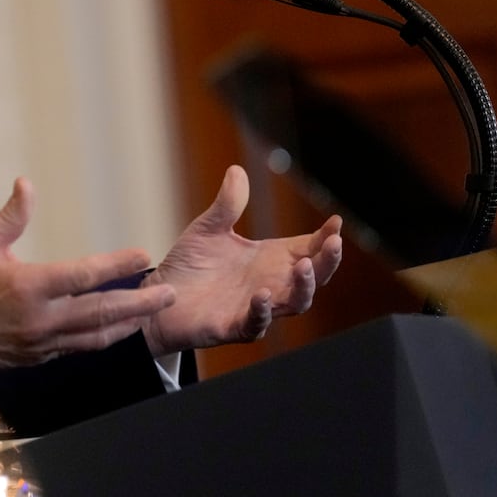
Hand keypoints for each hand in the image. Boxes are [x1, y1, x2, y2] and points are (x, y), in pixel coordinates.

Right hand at [0, 178, 175, 370]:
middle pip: (101, 312)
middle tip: (169, 294)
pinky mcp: (34, 358)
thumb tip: (27, 184)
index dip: (117, 265)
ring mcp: (38, 343)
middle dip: (140, 303)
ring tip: (151, 314)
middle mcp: (38, 319)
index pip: (84, 275)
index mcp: (27, 287)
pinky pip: (76, 349)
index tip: (142, 255)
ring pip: (94, 337)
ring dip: (127, 325)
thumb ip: (11, 216)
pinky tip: (115, 331)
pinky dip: (100, 339)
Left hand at [140, 165, 341, 354]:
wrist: (159, 295)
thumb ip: (227, 204)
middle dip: (327, 261)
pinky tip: (261, 294)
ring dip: (303, 286)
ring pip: (295, 303)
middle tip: (334, 243)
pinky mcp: (234, 327)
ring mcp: (256, 308)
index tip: (336, 222)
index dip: (325, 238)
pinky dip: (262, 311)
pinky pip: (256, 324)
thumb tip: (237, 169)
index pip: (309, 248)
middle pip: (313, 277)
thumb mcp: (209, 228)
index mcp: (270, 260)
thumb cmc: (190, 265)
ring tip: (303, 266)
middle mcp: (271, 285)